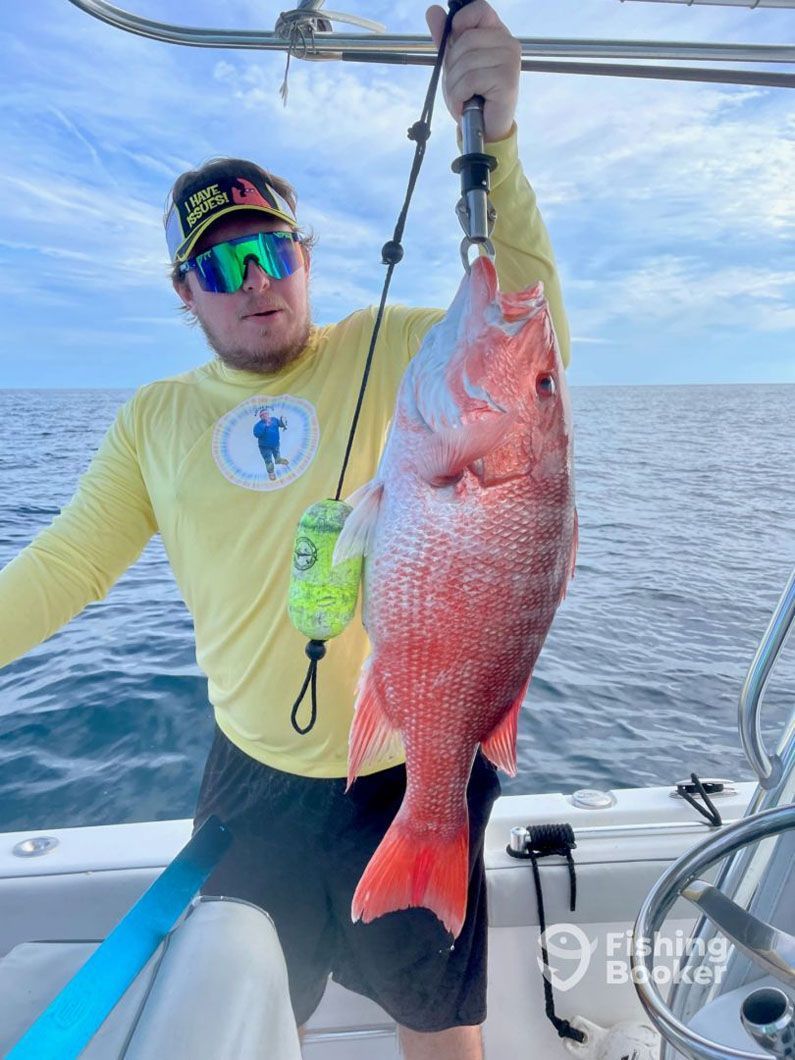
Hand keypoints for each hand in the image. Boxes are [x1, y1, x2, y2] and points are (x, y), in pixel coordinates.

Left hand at [426, 1, 520, 142]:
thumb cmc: (472, 96)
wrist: (483, 129)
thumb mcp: (454, 64)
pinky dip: (460, 96)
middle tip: (460, 85)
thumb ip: (445, 38)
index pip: (479, 8)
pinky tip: (466, 104)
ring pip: (465, 62)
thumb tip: (433, 11)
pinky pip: (470, 80)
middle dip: (452, 67)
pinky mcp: (507, 80)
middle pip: (465, 40)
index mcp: (496, 33)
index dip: (460, 23)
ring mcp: (510, 60)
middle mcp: (507, 42)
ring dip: (455, 86)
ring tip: (464, 97)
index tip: (455, 44)